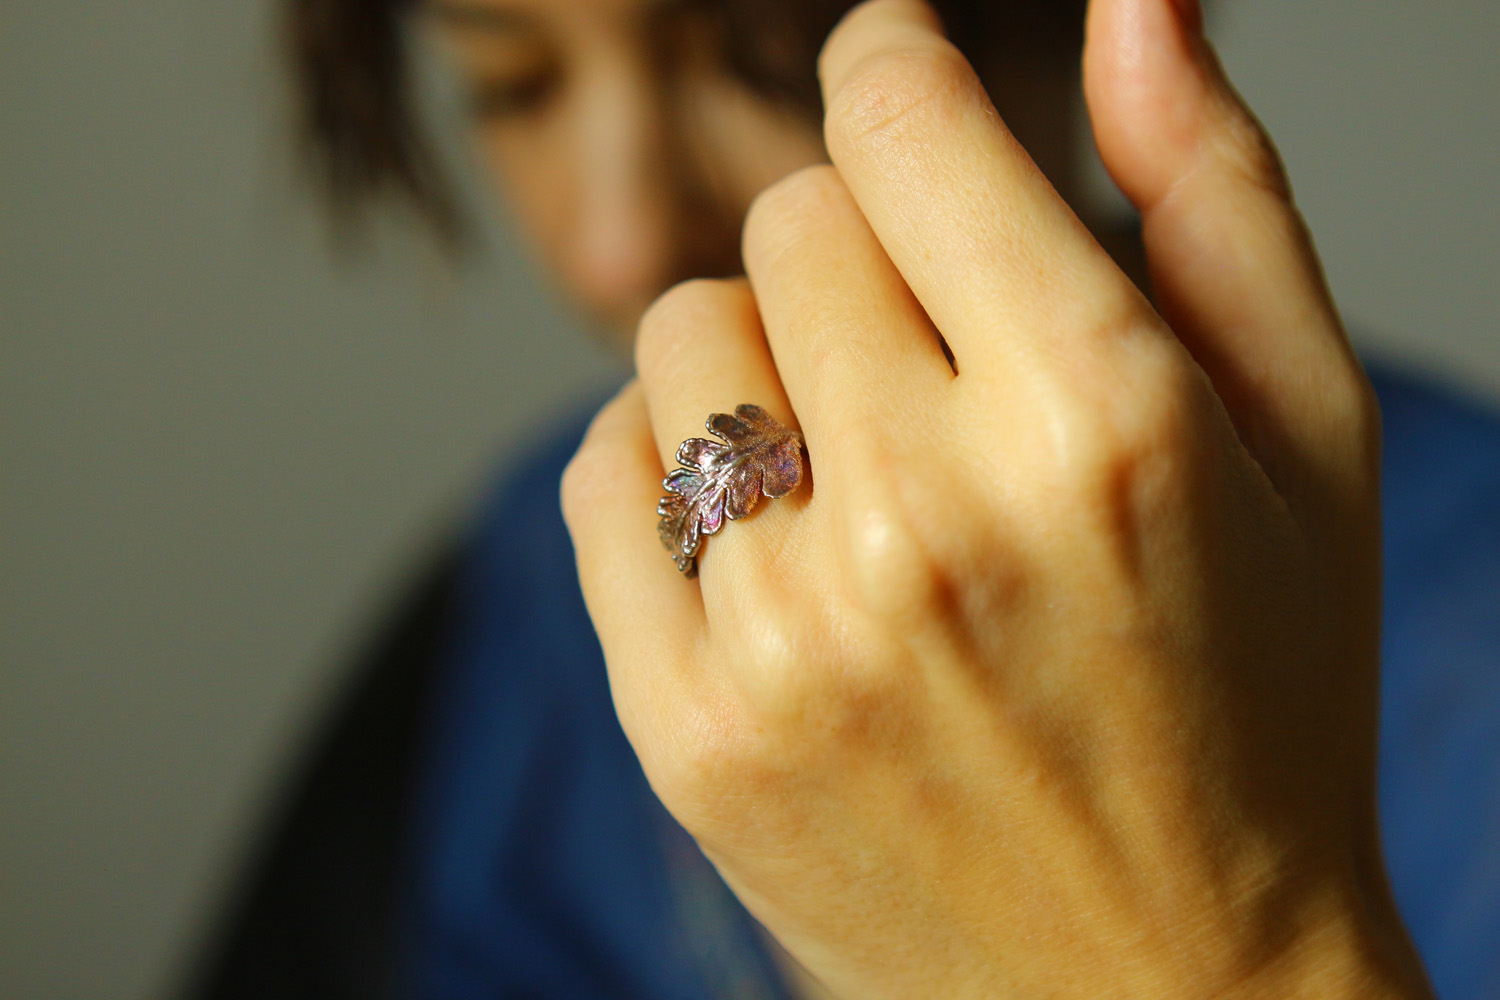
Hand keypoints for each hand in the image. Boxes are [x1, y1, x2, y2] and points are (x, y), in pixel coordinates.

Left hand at [563, 0, 1432, 996]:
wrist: (1162, 988)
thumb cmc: (1257, 708)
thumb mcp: (1306, 443)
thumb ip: (1215, 196)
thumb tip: (1131, 0)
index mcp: (1103, 420)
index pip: (898, 120)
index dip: (889, 64)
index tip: (893, 77)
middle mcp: (927, 522)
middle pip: (784, 222)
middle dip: (860, 251)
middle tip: (938, 356)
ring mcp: (787, 637)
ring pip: (679, 336)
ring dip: (764, 359)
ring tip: (867, 464)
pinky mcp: (688, 728)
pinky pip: (601, 476)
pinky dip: (674, 466)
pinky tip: (776, 532)